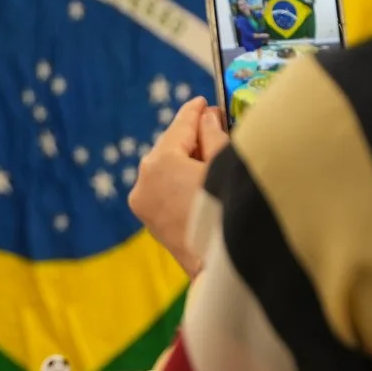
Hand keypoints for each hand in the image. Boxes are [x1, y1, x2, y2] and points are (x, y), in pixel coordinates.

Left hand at [129, 98, 228, 277]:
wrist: (223, 268)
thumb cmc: (229, 211)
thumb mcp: (225, 165)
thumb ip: (213, 135)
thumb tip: (206, 117)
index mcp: (161, 162)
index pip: (180, 125)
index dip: (195, 111)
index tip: (203, 101)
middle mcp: (144, 179)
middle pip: (170, 146)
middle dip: (191, 137)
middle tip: (214, 125)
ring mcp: (142, 202)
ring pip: (164, 168)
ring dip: (184, 159)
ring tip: (211, 156)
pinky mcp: (147, 219)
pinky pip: (161, 188)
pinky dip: (177, 180)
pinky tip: (198, 179)